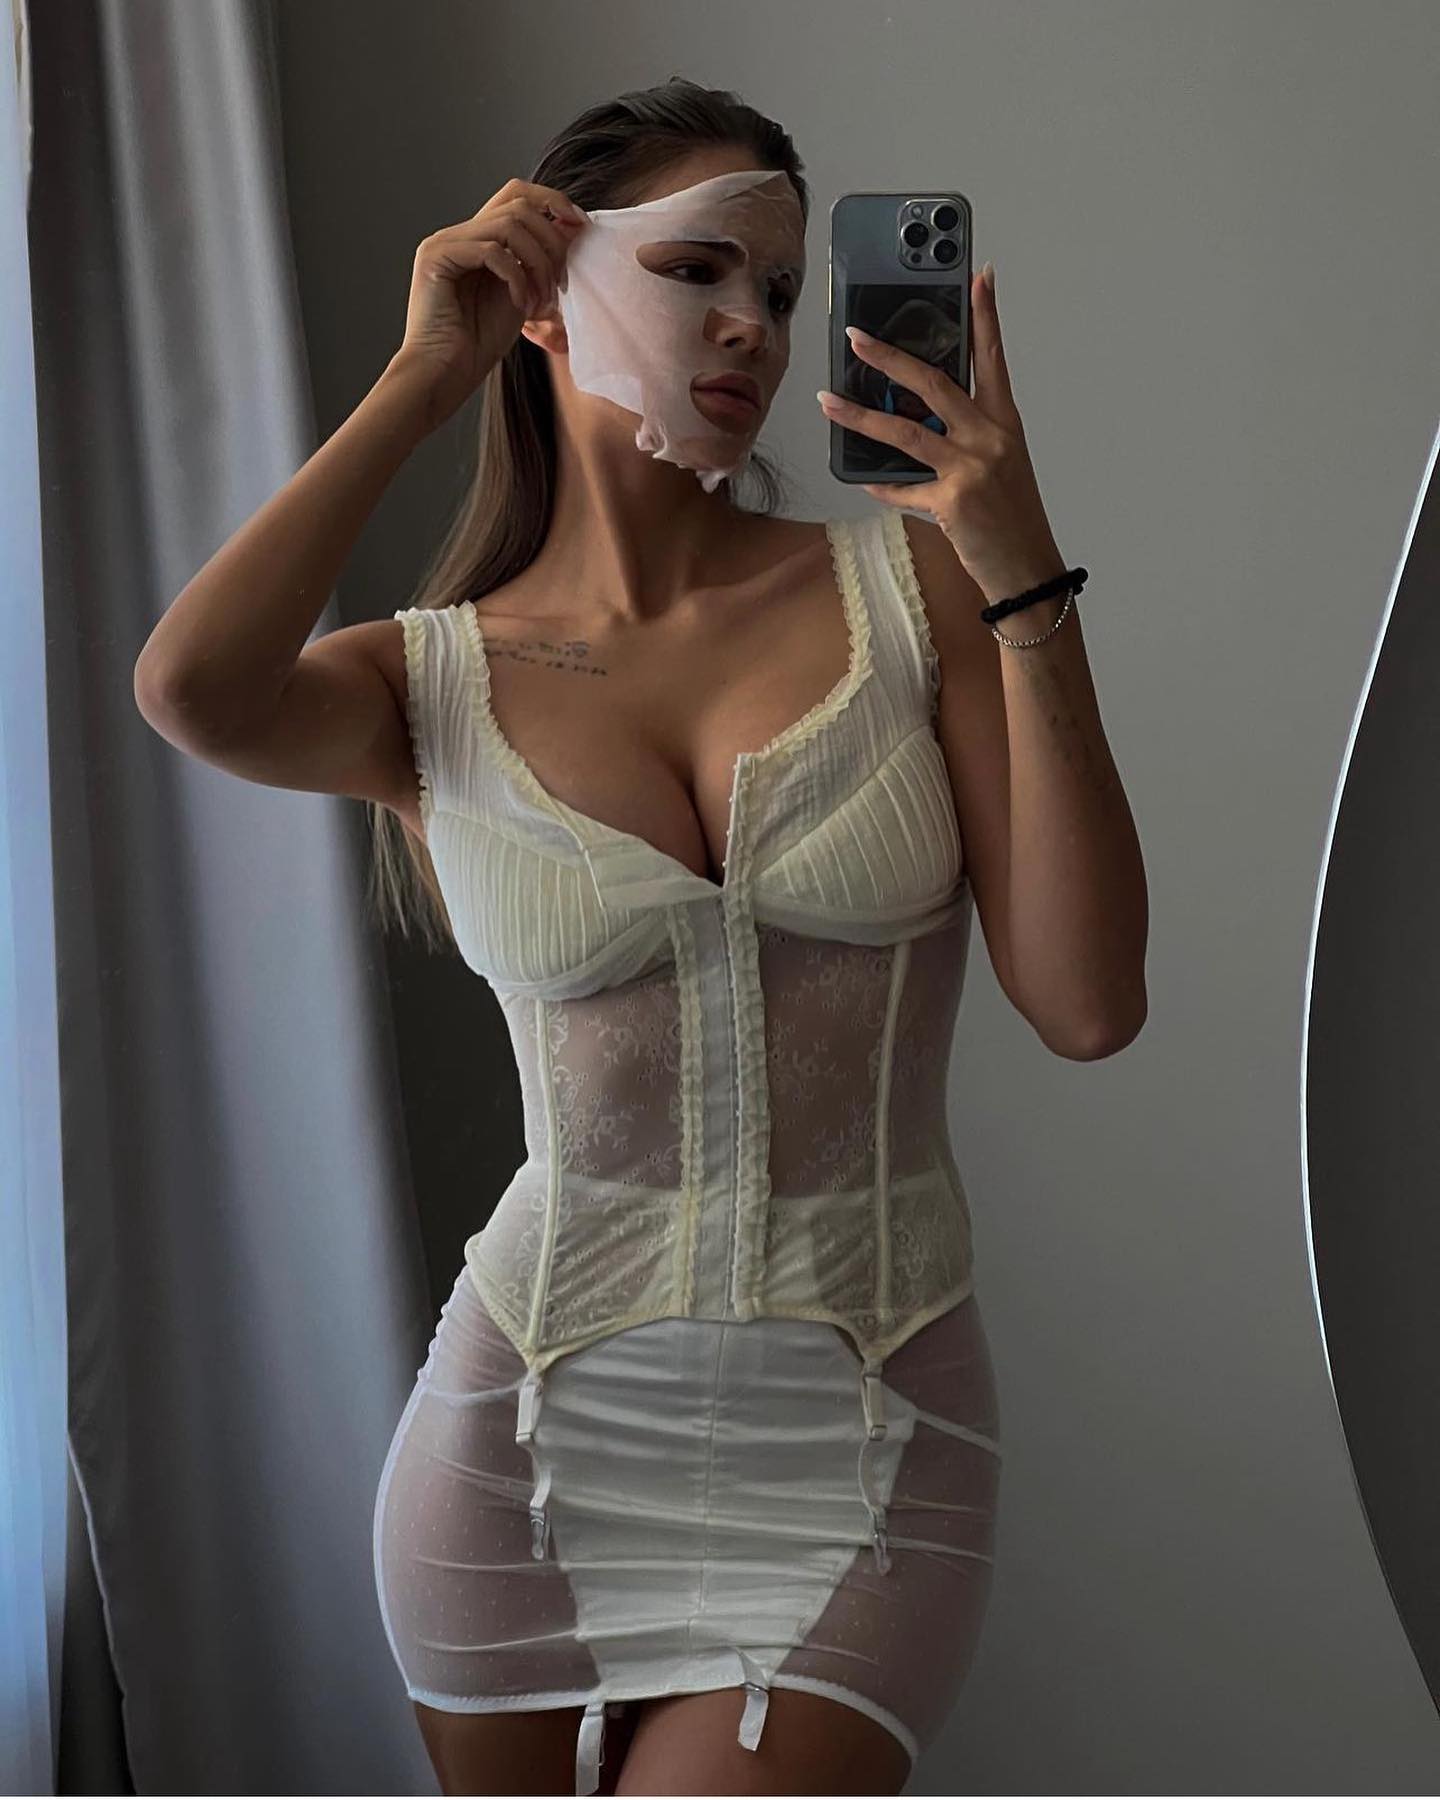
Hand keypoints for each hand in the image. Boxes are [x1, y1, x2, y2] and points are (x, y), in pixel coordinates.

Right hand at [392, 178, 588, 429]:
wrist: (445, 375)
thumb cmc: (478, 345)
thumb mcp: (523, 295)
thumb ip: (538, 261)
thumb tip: (571, 228)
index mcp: (477, 238)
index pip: (516, 195)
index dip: (552, 201)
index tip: (579, 227)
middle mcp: (459, 233)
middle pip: (518, 201)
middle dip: (552, 239)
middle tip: (560, 281)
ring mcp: (445, 242)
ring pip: (510, 223)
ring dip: (538, 262)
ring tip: (541, 300)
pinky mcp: (435, 257)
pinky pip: (492, 250)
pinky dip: (516, 277)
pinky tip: (520, 305)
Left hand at [818, 266, 1063, 596]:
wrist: (1027, 569)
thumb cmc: (1011, 516)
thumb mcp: (999, 465)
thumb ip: (964, 436)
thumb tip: (917, 419)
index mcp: (1004, 423)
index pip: (993, 357)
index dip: (985, 315)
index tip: (978, 274)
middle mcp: (990, 438)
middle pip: (934, 383)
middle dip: (890, 357)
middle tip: (856, 337)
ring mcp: (971, 469)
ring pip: (905, 431)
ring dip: (860, 415)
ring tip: (827, 401)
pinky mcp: (951, 502)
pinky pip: (902, 488)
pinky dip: (881, 484)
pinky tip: (865, 480)